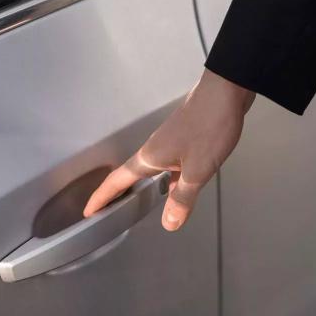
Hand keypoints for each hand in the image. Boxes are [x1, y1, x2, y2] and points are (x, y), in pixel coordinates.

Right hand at [83, 68, 254, 230]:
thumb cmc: (209, 125)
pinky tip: (179, 185)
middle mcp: (154, 149)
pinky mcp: (184, 138)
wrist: (226, 91)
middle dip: (118, 194)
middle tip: (108, 210)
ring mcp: (169, 142)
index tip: (89, 211)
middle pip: (130, 176)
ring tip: (139, 203)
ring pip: (151, 170)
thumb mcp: (197, 170)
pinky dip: (168, 178)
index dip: (102, 198)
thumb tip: (169, 224)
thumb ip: (183, 198)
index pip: (118, 181)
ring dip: (143, 186)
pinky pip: (169, 164)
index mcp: (150, 158)